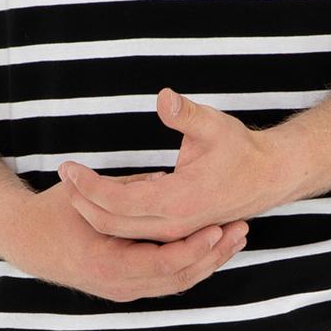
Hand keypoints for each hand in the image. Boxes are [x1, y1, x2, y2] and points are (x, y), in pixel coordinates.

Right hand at [2, 175, 250, 303]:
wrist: (26, 241)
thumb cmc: (52, 212)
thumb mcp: (89, 195)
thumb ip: (128, 189)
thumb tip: (167, 179)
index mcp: (109, 264)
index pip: (166, 262)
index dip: (197, 246)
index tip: (220, 226)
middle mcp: (119, 286)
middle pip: (180, 276)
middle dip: (213, 255)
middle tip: (240, 230)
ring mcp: (124, 291)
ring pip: (178, 282)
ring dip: (208, 262)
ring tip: (235, 237)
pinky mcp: (127, 289)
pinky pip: (167, 281)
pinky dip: (191, 265)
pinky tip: (212, 248)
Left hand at [58, 88, 297, 242]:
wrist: (267, 178)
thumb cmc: (240, 149)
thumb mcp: (215, 125)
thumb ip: (186, 114)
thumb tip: (164, 98)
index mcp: (178, 200)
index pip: (118, 201)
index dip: (88, 185)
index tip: (68, 166)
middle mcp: (173, 224)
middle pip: (110, 223)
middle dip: (80, 200)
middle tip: (62, 175)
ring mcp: (173, 232)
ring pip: (119, 232)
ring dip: (92, 210)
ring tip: (73, 185)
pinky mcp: (174, 232)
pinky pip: (132, 232)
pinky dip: (110, 217)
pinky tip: (96, 197)